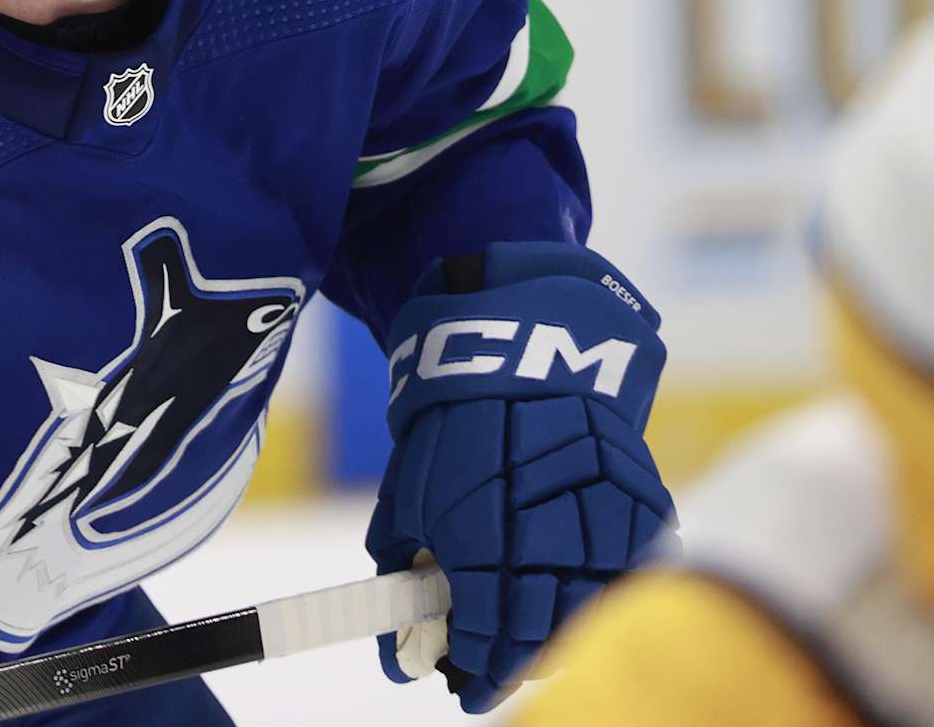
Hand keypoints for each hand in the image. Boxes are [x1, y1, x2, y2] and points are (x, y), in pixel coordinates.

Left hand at [366, 243, 676, 712]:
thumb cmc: (452, 424)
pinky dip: (602, 596)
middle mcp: (549, 542)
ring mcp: (601, 526)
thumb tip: (397, 645)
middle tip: (493, 667)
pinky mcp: (639, 507)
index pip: (486, 640)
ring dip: (561, 636)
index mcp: (484, 543)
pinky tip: (577, 602)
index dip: (474, 671)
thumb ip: (404, 570)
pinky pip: (627, 574)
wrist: (522, 351)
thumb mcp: (408, 495)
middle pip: (542, 637)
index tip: (461, 685)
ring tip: (533, 642)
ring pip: (591, 614)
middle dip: (514, 663)